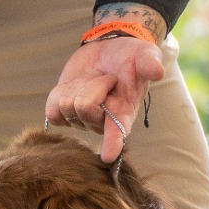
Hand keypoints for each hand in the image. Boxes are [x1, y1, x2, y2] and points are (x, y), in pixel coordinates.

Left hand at [45, 34, 164, 162]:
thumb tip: (156, 71)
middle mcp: (102, 123)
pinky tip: (74, 86)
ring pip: (66, 104)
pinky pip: (51, 110)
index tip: (108, 157)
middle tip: (107, 77)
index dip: (113, 144)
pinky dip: (60, 92)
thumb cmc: (130, 58)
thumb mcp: (144, 54)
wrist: (107, 51)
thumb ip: (150, 62)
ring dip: (78, 84)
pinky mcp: (62, 114)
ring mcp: (80, 121)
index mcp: (124, 114)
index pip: (118, 133)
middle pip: (84, 107)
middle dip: (93, 84)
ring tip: (93, 80)